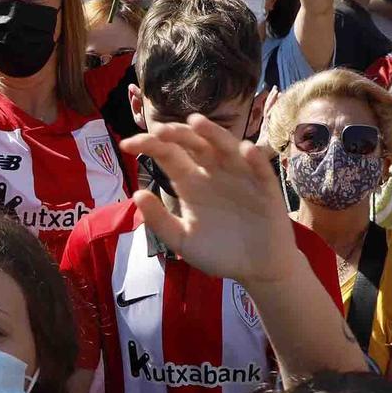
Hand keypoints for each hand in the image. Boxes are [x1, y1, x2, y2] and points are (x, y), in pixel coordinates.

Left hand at [119, 114, 305, 287]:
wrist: (256, 270)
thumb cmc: (219, 252)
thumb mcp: (183, 241)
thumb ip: (159, 221)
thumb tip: (137, 194)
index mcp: (190, 182)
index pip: (168, 155)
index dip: (149, 145)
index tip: (126, 144)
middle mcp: (213, 172)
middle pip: (194, 144)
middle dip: (178, 134)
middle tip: (161, 131)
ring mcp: (240, 177)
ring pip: (225, 147)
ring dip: (213, 134)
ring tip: (197, 123)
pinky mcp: (265, 189)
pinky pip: (261, 170)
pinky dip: (254, 159)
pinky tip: (245, 150)